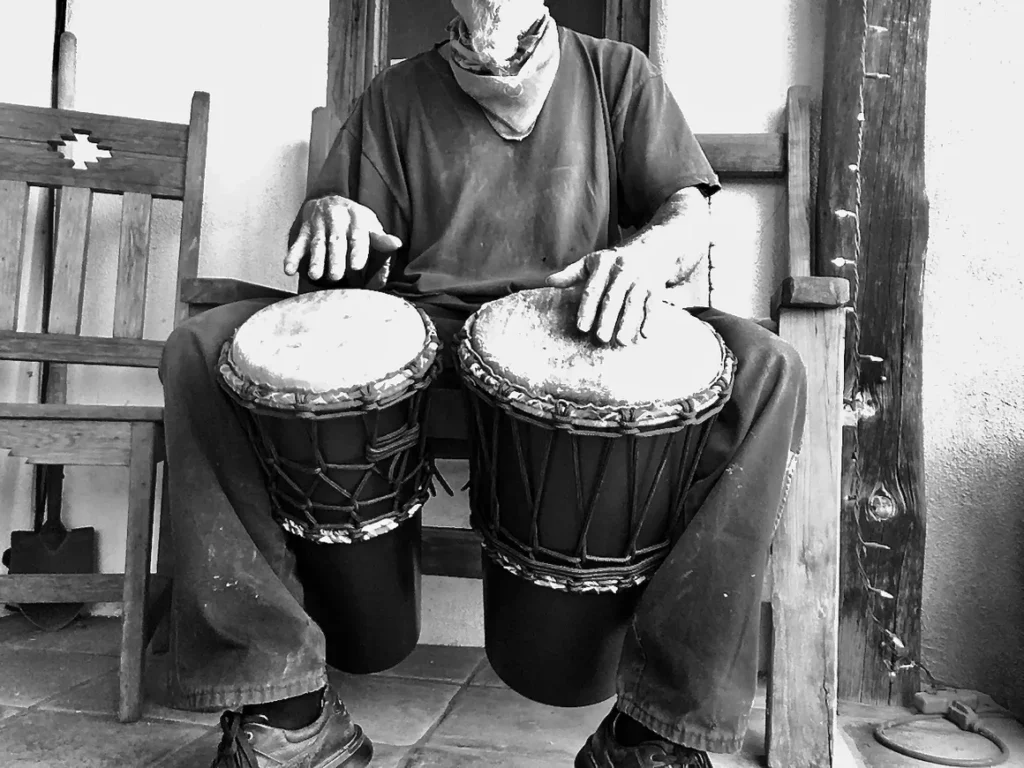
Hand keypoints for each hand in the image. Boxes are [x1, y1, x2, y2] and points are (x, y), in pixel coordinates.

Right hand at [284, 195, 402, 281]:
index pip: (358, 235)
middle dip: (335, 258)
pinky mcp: (303, 231)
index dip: (357, 250)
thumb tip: (397, 244)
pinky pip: (296, 244)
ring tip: (315, 276)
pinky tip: (289, 270)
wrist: (329, 200)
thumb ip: (381, 238)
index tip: (357, 265)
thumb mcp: (370, 224)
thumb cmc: (354, 220)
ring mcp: (318, 224)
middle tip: (336, 276)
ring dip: (315, 260)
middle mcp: (336, 219)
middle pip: (336, 240)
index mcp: (356, 217)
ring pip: (316, 243)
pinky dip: (292, 257)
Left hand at [546, 248, 673, 344]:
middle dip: (607, 318)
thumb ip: (571, 273)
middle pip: (613, 298)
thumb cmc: (616, 259)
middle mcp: (622, 270)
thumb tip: (548, 282)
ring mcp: (640, 278)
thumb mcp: (593, 261)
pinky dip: (650, 320)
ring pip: (633, 302)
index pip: (593, 289)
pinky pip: (653, 304)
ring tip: (622, 341)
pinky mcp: (655, 286)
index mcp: (603, 264)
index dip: (587, 308)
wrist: (653, 246)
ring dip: (628, 322)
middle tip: (601, 338)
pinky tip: (646, 335)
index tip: (582, 327)